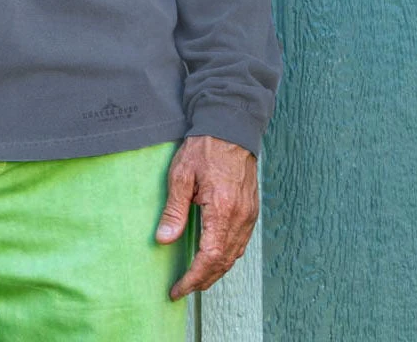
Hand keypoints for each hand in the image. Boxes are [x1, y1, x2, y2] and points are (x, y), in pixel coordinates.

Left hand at [155, 133, 258, 299]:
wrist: (230, 128)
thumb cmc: (204, 148)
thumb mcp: (181, 175)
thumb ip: (174, 210)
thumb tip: (164, 240)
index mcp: (222, 209)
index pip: (209, 257)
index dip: (193, 277)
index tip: (178, 289)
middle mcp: (240, 217)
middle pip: (223, 262)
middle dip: (203, 280)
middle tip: (183, 288)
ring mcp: (249, 215)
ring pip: (234, 255)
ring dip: (215, 271)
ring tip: (195, 279)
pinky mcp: (251, 211)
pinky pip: (240, 243)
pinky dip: (226, 257)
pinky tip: (213, 258)